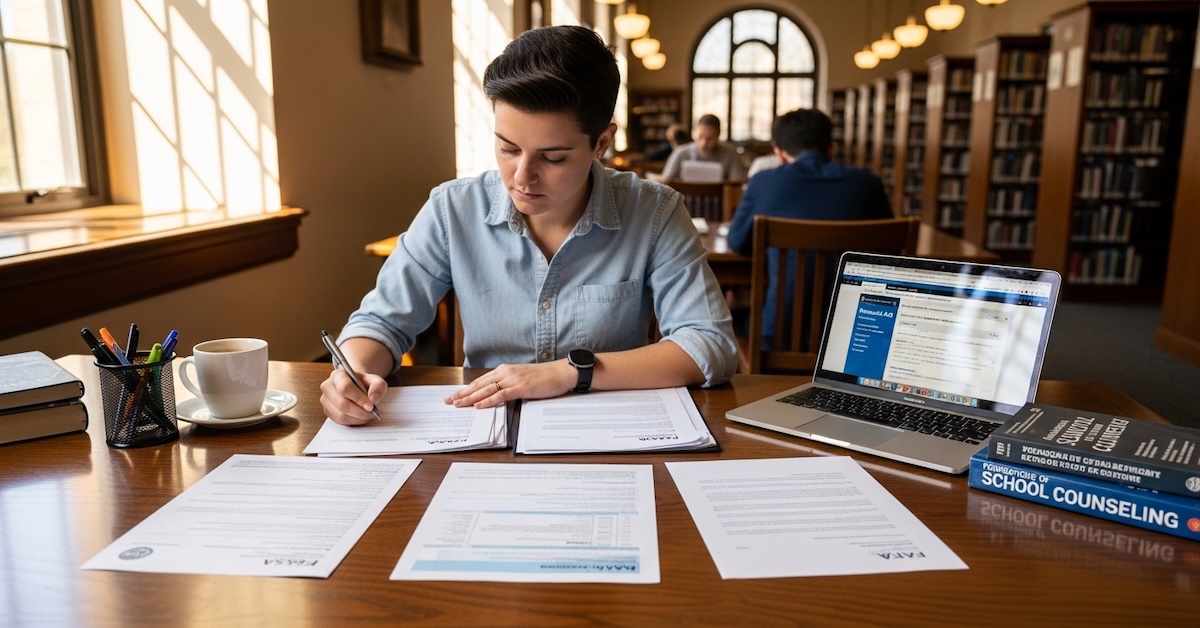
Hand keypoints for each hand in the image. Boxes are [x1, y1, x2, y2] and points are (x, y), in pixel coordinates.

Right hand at [320, 367, 387, 424]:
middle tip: (372, 413)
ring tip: (368, 415)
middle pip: (342, 404)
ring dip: (358, 418)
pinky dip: (353, 421)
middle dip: (360, 412)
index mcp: (338, 375)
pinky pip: (340, 421)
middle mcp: (327, 387)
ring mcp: (325, 400)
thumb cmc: (364, 382)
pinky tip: (361, 418)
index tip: (371, 406)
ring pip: (341, 415)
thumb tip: (374, 399)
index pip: (345, 388)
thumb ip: (378, 386)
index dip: (359, 398)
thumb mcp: (375, 380)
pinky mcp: (327, 411)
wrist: (356, 386)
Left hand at [444, 361, 574, 408]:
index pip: (480, 381)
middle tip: (448, 401)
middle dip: (462, 393)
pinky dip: (488, 401)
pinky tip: (478, 405)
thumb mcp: (522, 379)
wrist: (561, 372)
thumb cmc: (544, 377)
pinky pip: (500, 395)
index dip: (466, 389)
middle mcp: (505, 372)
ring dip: (470, 398)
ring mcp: (512, 379)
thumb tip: (497, 395)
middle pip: (479, 385)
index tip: (454, 395)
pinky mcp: (520, 387)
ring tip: (457, 404)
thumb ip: (509, 384)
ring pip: (486, 390)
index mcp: (505, 370)